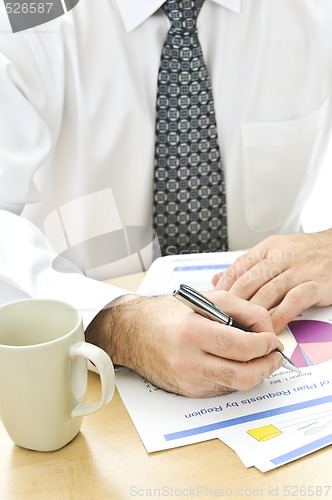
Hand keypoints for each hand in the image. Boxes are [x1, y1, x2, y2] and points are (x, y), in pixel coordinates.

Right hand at [85, 291, 283, 397]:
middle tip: (274, 355)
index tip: (271, 339)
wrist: (132, 332)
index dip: (265, 345)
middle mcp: (188, 361)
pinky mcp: (188, 391)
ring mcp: (188, 380)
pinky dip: (234, 376)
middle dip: (267, 366)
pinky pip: (222, 388)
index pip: (242, 347)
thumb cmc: (168, 313)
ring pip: (235, 385)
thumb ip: (242, 309)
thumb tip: (267, 328)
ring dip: (255, 373)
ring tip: (258, 358)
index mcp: (192, 332)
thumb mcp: (206, 298)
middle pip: (243, 375)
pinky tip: (233, 362)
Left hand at [213, 229, 331, 332]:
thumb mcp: (274, 252)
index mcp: (268, 248)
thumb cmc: (306, 253)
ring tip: (242, 330)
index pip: (238, 268)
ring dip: (253, 314)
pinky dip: (279, 317)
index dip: (223, 289)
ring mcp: (299, 269)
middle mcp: (281, 256)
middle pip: (249, 282)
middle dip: (233, 304)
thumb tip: (216, 279)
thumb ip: (246, 267)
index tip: (213, 304)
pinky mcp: (316, 283)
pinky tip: (271, 329)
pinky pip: (293, 302)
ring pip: (268, 293)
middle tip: (223, 322)